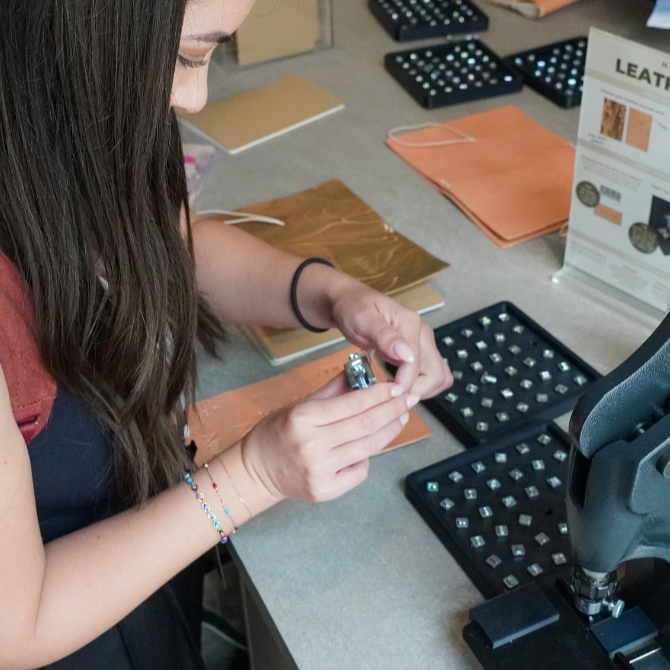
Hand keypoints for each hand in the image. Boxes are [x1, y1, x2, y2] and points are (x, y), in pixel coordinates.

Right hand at [240, 375, 417, 502]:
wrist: (255, 470)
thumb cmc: (277, 433)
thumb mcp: (300, 405)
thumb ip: (333, 390)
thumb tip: (361, 371)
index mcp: (303, 418)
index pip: (352, 405)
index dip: (379, 395)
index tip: (396, 387)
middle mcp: (311, 445)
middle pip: (364, 426)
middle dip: (392, 411)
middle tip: (408, 400)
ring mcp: (318, 471)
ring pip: (367, 448)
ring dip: (389, 432)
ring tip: (401, 418)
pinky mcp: (324, 491)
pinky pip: (359, 471)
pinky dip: (368, 457)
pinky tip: (370, 446)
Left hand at [329, 283, 451, 398]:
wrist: (349, 301)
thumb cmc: (353, 307)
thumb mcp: (363, 318)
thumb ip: (384, 335)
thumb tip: (406, 354)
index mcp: (411, 324)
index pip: (417, 365)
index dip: (404, 384)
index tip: (386, 394)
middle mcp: (422, 334)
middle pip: (437, 374)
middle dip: (417, 391)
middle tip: (392, 397)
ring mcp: (421, 343)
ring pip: (438, 377)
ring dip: (421, 390)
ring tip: (394, 394)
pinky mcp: (417, 351)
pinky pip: (428, 375)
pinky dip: (419, 386)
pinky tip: (398, 387)